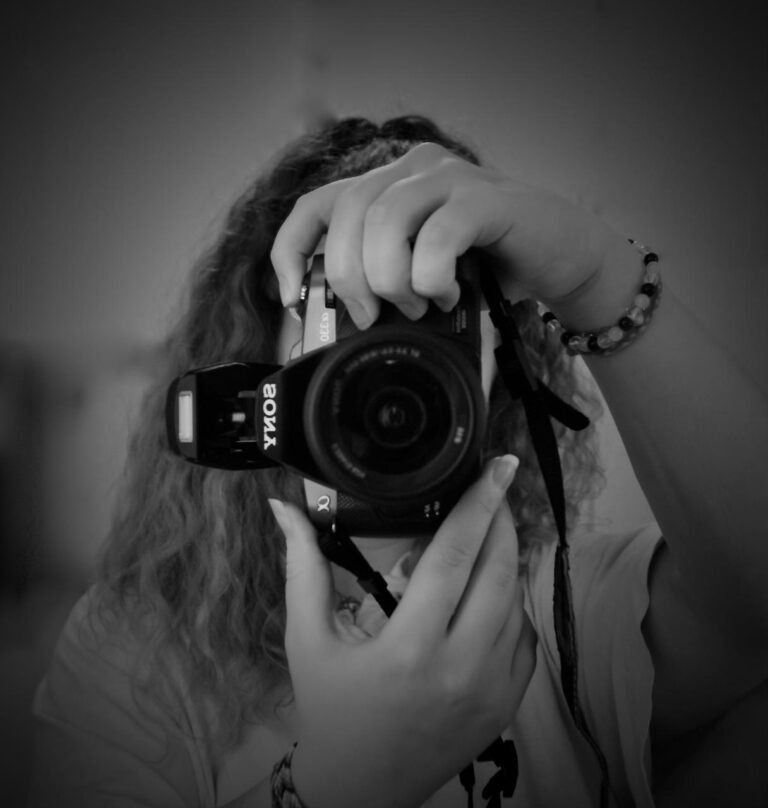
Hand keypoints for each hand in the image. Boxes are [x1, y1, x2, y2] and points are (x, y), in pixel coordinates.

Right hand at [269, 455, 536, 807]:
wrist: (361, 787)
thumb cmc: (330, 708)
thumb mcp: (308, 638)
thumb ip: (302, 566)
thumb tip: (284, 507)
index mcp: (409, 648)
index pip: (454, 559)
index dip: (479, 505)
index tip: (499, 466)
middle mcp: (460, 669)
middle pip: (499, 573)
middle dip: (502, 521)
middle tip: (494, 488)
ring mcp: (492, 691)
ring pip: (516, 603)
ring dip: (506, 560)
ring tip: (485, 534)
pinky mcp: (508, 706)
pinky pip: (525, 638)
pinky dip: (512, 604)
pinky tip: (486, 591)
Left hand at [270, 142, 621, 328]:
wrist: (564, 259)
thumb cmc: (490, 271)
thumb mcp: (421, 276)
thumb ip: (383, 280)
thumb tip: (339, 317)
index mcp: (388, 187)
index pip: (317, 205)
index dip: (290, 249)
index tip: (292, 297)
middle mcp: (414, 170)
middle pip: (347, 214)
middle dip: (348, 278)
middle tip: (372, 315)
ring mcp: (452, 178)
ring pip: (385, 219)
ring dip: (391, 279)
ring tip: (416, 305)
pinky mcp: (489, 198)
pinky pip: (439, 234)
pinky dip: (433, 275)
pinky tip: (447, 292)